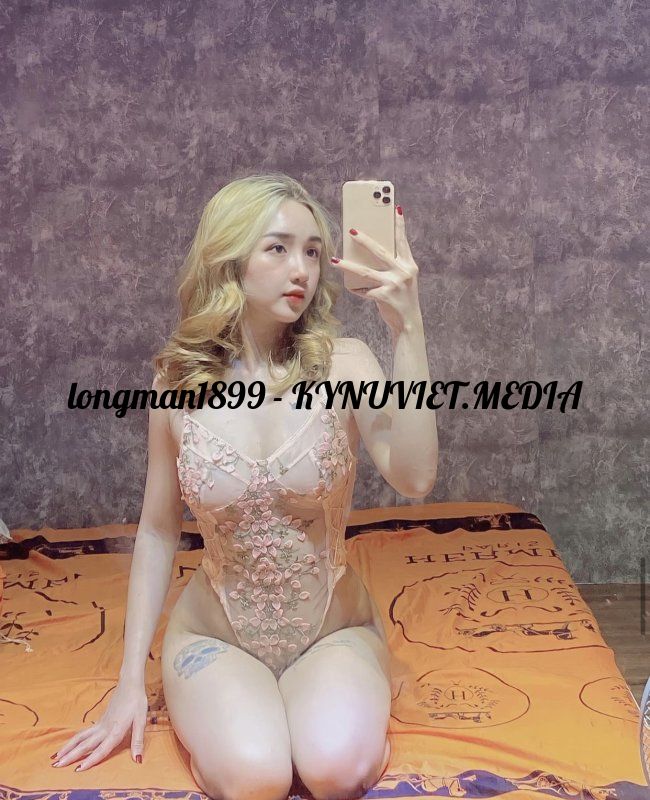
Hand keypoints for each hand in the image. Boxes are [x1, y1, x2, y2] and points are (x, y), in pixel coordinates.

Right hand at [50, 678, 147, 770]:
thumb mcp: (141, 721)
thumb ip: (138, 741)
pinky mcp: (99, 720)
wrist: (129, 683)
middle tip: (56, 766)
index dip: (91, 760)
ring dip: (68, 747)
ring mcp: (100, 724)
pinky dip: (74, 739)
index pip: (101, 749)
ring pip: (81, 737)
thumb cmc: (137, 701)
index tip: (78, 770)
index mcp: (115, 731)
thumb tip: (138, 760)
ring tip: (55, 756)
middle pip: (85, 744)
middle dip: (70, 756)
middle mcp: (104, 729)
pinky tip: (69, 744)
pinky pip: (84, 732)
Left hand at [330, 206, 420, 332]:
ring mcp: (394, 284)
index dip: (399, 224)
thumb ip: (393, 266)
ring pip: (365, 271)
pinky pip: (364, 290)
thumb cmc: (402, 298)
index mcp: (409, 265)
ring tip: (335, 259)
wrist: (409, 323)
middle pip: (380, 251)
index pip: (402, 241)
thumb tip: (370, 252)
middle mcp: (403, 272)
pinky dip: (357, 290)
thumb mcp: (403, 279)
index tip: (395, 208)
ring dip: (348, 265)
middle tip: (352, 230)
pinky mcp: (384, 296)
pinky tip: (351, 288)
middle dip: (364, 240)